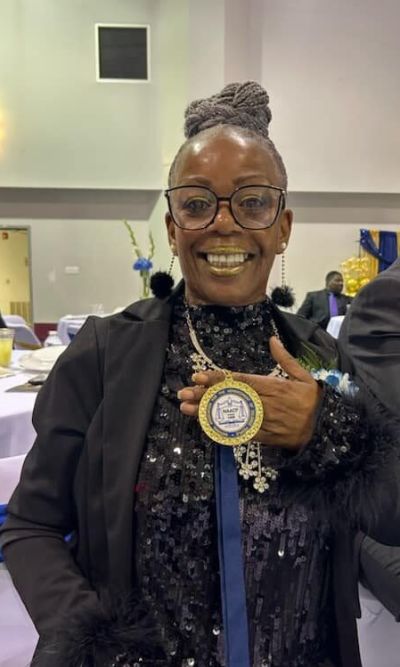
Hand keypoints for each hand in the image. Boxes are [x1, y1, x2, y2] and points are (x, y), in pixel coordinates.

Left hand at [177, 337, 321, 449]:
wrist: (326, 428)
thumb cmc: (312, 399)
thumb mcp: (304, 376)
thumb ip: (286, 359)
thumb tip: (272, 340)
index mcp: (274, 386)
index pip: (240, 381)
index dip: (218, 378)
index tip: (198, 375)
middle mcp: (266, 404)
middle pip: (230, 398)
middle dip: (204, 395)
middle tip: (183, 393)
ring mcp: (265, 421)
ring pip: (231, 416)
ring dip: (207, 413)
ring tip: (187, 409)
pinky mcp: (265, 436)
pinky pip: (241, 433)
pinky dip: (223, 430)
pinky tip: (206, 427)